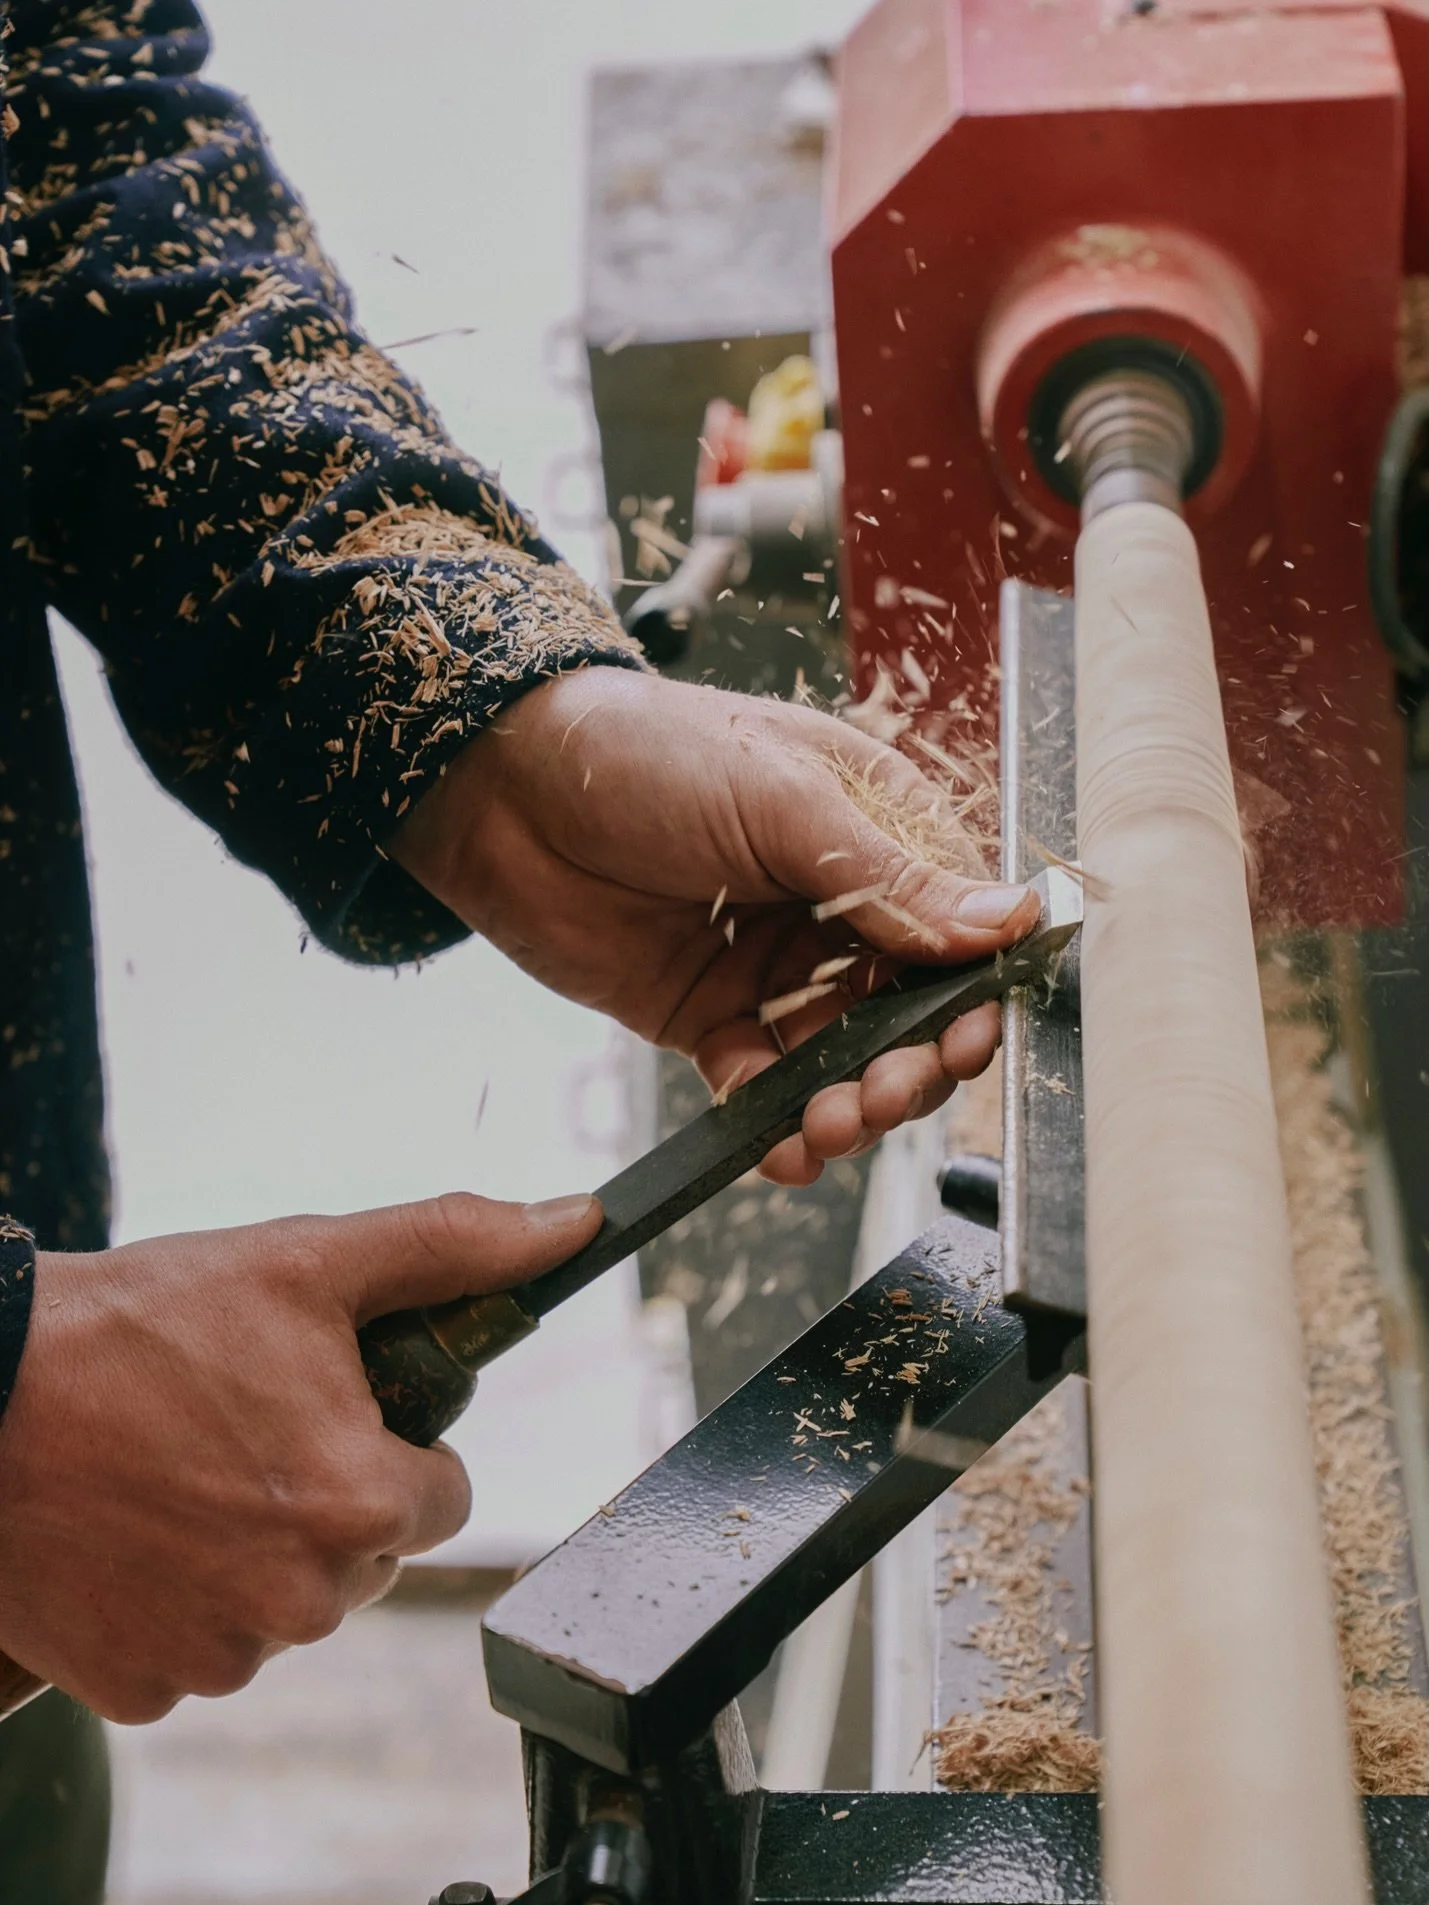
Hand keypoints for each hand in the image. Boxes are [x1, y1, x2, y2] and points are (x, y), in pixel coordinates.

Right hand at [0, 1191, 600, 1721]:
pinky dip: (184, 1597)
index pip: (444, 1495)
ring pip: (289, 1603)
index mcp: (362, 1506)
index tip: (332, 1409)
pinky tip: (141, 1528)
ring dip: (258, 1549)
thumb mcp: (310, 1262)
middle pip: (368, 1552)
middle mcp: (303, 1602)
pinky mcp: (144, 1688)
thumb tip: (570, 1222)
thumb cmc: (141, 1326)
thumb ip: (454, 1247)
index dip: (397, 1445)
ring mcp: (218, 1656)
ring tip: (183, 1469)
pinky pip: (206, 1647)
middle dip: (328, 1495)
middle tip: (243, 1427)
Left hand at [392, 671, 1035, 1183]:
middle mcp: (835, 907)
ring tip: (830, 1124)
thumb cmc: (645, 752)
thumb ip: (890, 877)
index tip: (968, 1036)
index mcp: (874, 832)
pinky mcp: (711, 1016)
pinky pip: (764, 1083)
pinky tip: (784, 1146)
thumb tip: (1007, 920)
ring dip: (850, 1101)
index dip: (973, 988)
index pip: (958, 925)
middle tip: (886, 1090)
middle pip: (911, 1007)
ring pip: (844, 1056)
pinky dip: (778, 1121)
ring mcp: (774, 967)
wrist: (502, 787)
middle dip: (911, 1062)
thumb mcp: (781, 802)